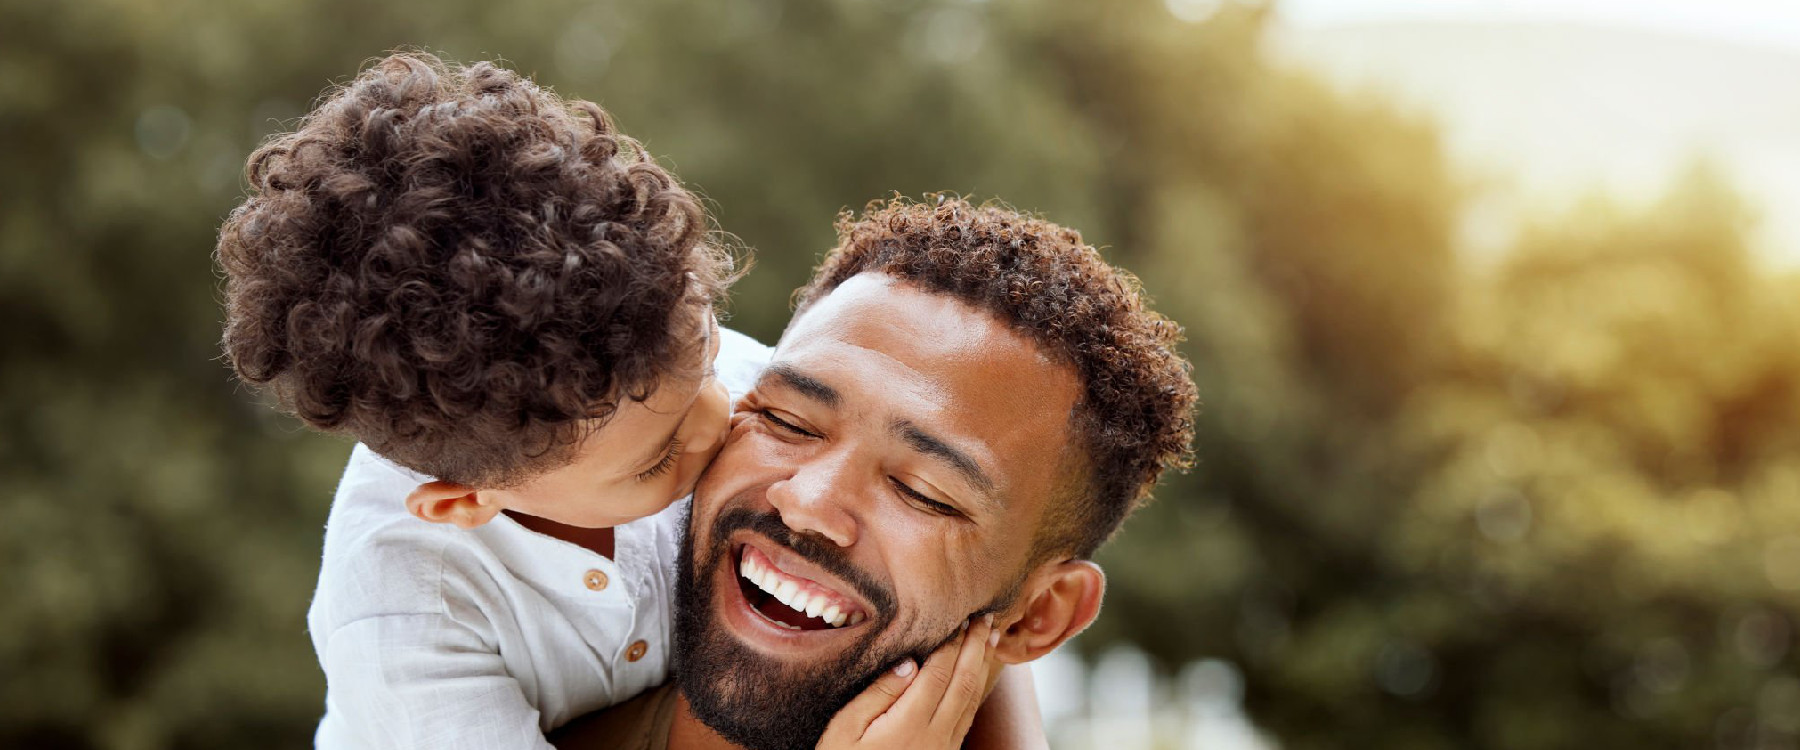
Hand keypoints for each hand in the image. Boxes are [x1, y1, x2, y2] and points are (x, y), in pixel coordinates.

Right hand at [816, 614, 1000, 748]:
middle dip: (976, 648)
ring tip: (989, 640)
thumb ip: (879, 693)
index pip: (939, 673)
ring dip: (983, 667)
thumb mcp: (845, 728)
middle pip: (964, 683)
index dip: (951, 644)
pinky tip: (977, 676)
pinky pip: (968, 718)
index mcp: (909, 724)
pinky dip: (977, 691)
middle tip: (985, 618)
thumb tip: (910, 661)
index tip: (958, 617)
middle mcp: (935, 737)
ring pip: (973, 701)